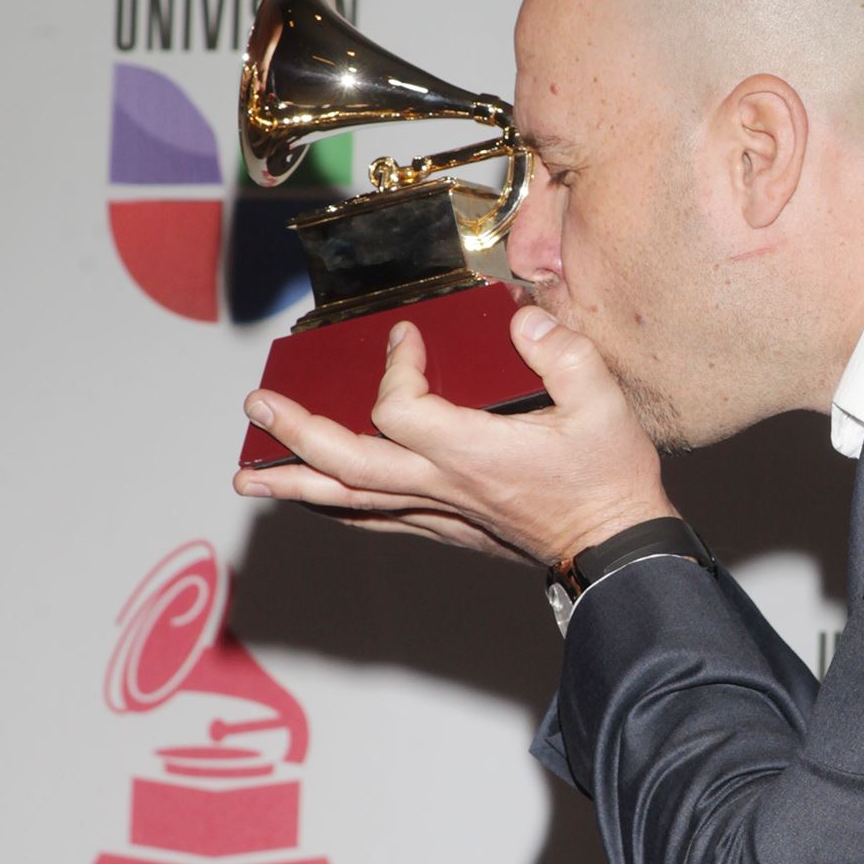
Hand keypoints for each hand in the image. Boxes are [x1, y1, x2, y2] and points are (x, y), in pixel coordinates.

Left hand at [232, 306, 678, 565]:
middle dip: (295, 434)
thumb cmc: (608, 479)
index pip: (398, 410)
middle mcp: (442, 485)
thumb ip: (562, 352)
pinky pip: (375, 520)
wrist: (614, 546)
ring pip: (349, 501)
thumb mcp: (603, 404)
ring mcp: (439, 511)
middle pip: (346, 463)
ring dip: (295, 484)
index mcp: (471, 451)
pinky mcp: (446, 527)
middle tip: (258, 406)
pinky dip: (336, 508)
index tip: (406, 338)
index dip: (393, 369)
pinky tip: (314, 502)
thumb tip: (522, 317)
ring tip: (248, 476)